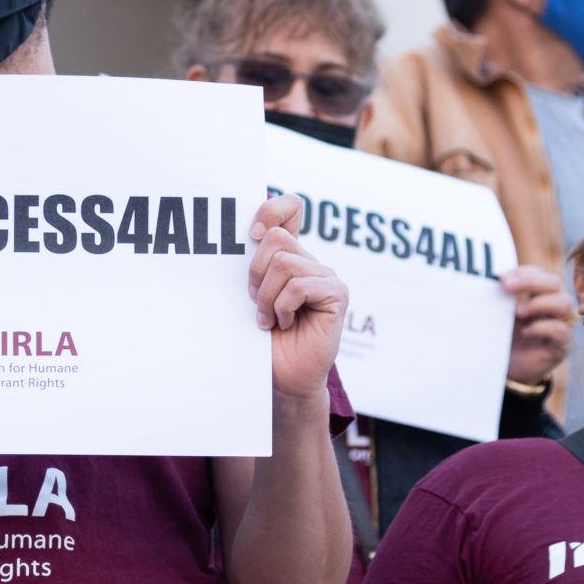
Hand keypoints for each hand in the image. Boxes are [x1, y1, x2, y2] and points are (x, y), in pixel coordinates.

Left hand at [247, 194, 347, 400]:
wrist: (281, 377)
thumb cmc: (261, 339)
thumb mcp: (249, 295)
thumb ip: (251, 265)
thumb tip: (246, 234)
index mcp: (289, 255)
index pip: (289, 207)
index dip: (271, 209)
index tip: (253, 234)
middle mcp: (309, 260)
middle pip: (276, 237)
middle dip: (255, 272)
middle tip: (255, 301)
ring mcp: (326, 275)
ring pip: (284, 262)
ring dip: (266, 296)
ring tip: (269, 318)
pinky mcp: (336, 293)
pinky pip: (299, 285)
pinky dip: (282, 307)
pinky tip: (285, 323)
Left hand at [499, 265, 572, 384]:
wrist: (510, 369)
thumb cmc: (507, 338)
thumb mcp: (501, 315)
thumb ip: (501, 299)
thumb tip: (486, 282)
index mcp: (540, 294)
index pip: (539, 274)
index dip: (522, 272)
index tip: (501, 277)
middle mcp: (554, 306)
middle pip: (554, 283)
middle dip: (530, 281)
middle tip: (508, 286)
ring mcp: (561, 324)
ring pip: (563, 302)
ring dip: (539, 303)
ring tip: (518, 311)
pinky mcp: (562, 345)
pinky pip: (561, 330)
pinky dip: (542, 327)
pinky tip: (525, 331)